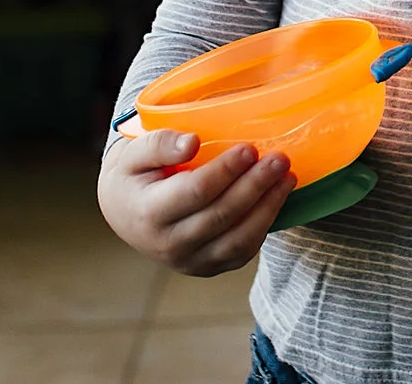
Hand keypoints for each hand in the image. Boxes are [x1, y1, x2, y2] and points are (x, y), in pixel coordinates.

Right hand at [98, 128, 292, 275]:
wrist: (124, 212)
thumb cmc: (133, 174)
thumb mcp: (133, 153)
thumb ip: (159, 144)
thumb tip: (191, 143)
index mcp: (149, 212)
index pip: (195, 192)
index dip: (225, 171)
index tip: (249, 149)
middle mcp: (168, 244)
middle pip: (221, 216)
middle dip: (255, 186)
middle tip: (280, 159)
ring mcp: (189, 261)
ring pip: (237, 241)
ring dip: (268, 209)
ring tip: (287, 178)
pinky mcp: (206, 267)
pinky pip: (240, 254)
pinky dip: (262, 228)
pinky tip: (275, 201)